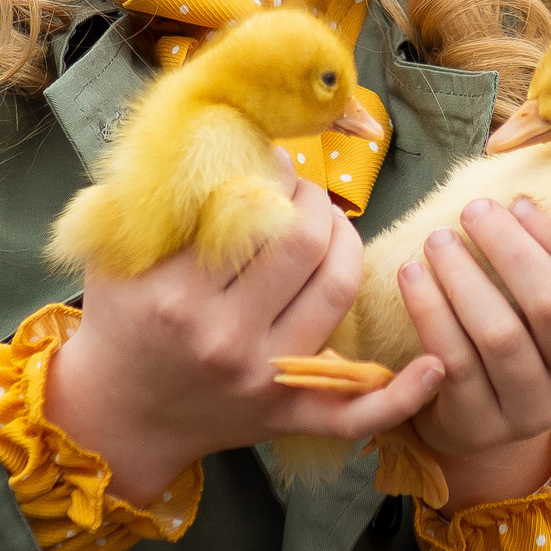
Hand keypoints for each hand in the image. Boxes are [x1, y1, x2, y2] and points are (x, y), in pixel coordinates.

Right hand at [44, 163, 445, 501]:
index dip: (277, 176)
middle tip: (307, 194)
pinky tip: (437, 366)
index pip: (252, 212)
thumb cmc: (118, 323)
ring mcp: (262, 380)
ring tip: (334, 228)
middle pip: (304, 244)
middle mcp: (224, 337)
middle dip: (317, 202)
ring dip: (350, 244)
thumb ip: (150, 200)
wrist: (114, 417)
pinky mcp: (286, 417)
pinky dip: (402, 396)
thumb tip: (214, 134)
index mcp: (178, 293)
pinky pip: (355, 413)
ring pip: (338, 292)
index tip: (277, 166)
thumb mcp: (115, 255)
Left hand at [398, 198, 550, 508]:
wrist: (479, 414)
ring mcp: (534, 411)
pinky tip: (411, 276)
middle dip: (510, 250)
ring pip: (501, 335)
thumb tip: (532, 174)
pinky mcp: (482, 426)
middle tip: (473, 210)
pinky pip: (455, 362)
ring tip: (437, 239)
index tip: (520, 202)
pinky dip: (431, 312)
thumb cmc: (518, 331)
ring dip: (464, 278)